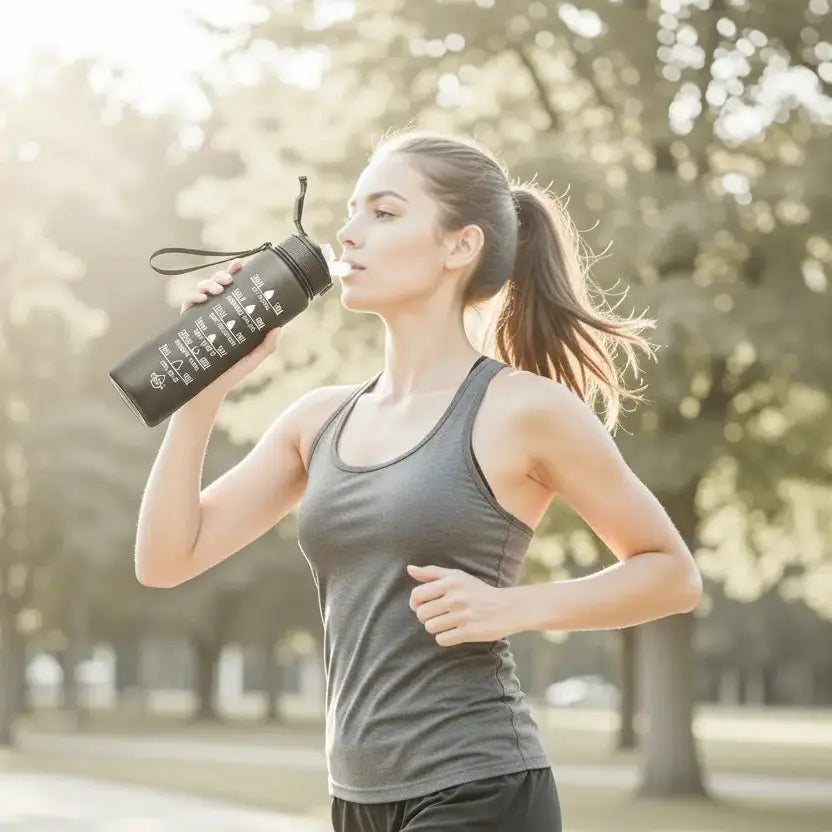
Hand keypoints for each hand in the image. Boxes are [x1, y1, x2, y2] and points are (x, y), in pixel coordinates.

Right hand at [181, 260, 281, 406]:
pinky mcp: (186, 327)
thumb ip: (266, 346)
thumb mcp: (252, 360)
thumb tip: (280, 328)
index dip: (235, 274)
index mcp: (231, 317)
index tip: (241, 264)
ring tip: (218, 288)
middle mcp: (215, 315)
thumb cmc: (230, 376)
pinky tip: (202, 298)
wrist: (206, 393)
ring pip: (201, 290)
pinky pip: (187, 305)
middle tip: (229, 279)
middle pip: (216, 285)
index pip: (234, 290)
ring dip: (208, 283)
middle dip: (222, 276)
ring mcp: (200, 319)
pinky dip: (193, 296)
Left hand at [407, 564, 520, 646]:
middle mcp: (455, 598)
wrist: (507, 607)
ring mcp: (462, 615)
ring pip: (430, 628)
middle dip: (426, 617)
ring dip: (436, 628)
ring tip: (447, 622)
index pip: (416, 595)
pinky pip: (442, 639)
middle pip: (421, 614)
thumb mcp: (457, 576)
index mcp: (450, 582)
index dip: (415, 603)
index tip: (423, 605)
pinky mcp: (469, 632)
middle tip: (438, 615)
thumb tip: (409, 569)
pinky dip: (445, 637)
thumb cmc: (477, 591)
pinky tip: (454, 631)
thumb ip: (431, 572)